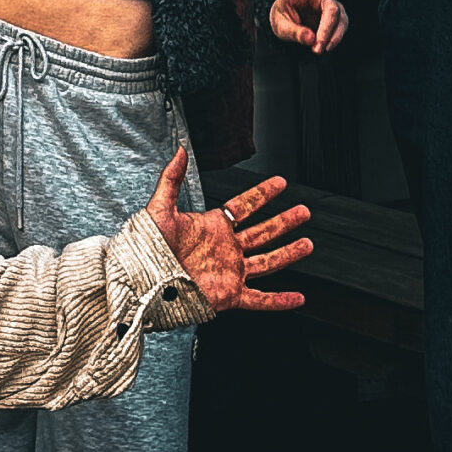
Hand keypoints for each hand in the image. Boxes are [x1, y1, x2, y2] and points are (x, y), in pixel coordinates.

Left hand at [145, 148, 310, 312]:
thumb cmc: (146, 245)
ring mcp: (230, 271)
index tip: (280, 182)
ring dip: (289, 253)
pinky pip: (261, 300)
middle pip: (263, 232)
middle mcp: (226, 248)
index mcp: (212, 226)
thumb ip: (172, 178)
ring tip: (308, 244)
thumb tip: (180, 150)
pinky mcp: (230, 295)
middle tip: (303, 211)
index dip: (263, 194)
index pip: (244, 206)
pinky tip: (298, 298)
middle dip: (284, 221)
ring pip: (268, 262)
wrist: (142, 278)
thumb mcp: (160, 207)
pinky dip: (280, 301)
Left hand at [265, 0, 349, 53]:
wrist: (294, 28)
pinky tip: (327, 45)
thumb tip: (311, 39)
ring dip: (329, 31)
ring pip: (334, 11)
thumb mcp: (282, 29)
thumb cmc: (286, 21)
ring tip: (319, 47)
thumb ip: (294, 33)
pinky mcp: (337, 12)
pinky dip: (335, 37)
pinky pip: (341, 24)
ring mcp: (326, 0)